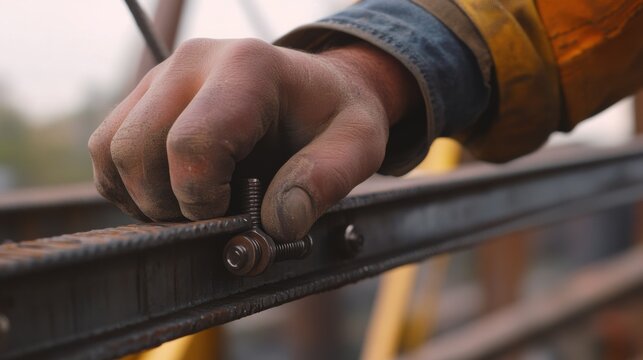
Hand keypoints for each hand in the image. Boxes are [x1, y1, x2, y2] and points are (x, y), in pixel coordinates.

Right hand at [89, 38, 418, 241]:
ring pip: (113, 150)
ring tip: (193, 206)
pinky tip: (172, 194)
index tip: (233, 215)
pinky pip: (108, 149)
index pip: (192, 145)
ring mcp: (162, 76)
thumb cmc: (335, 116)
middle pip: (137, 150)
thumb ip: (324, 182)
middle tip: (213, 216)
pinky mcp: (146, 96)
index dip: (204, 200)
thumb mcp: (357, 146)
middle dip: (169, 204)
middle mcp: (193, 63)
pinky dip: (129, 184)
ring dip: (144, 196)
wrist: (319, 89)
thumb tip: (275, 226)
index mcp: (248, 69)